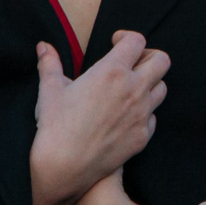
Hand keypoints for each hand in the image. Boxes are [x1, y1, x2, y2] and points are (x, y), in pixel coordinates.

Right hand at [27, 31, 167, 204]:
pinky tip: (125, 116)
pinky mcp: (143, 136)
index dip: (127, 37)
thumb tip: (43, 46)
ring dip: (149, 84)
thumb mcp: (49, 90)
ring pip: (161, 88)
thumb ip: (50, 64)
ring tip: (129, 89)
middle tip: (131, 62)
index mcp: (111, 71)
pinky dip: (144, 112)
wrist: (65, 166)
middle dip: (148, 56)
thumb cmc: (56, 126)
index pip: (136, 41)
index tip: (115, 42)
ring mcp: (142, 114)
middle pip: (161, 61)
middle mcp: (133, 89)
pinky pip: (153, 117)